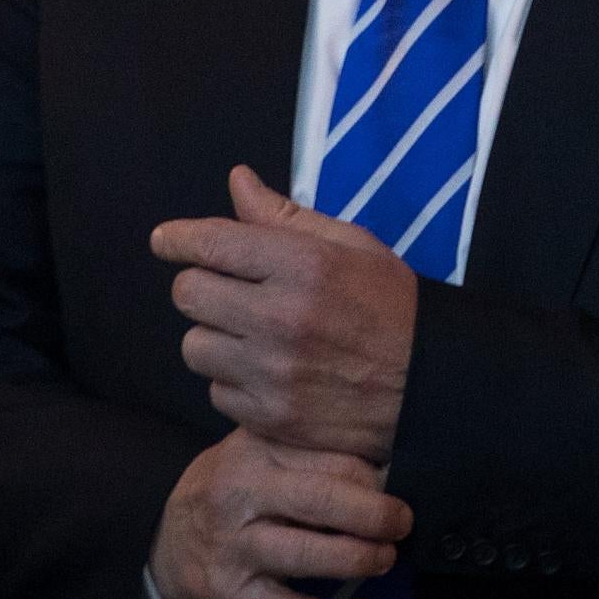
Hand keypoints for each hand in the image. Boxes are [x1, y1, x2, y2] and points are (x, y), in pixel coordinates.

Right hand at [147, 428, 410, 598]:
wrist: (164, 543)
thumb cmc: (228, 493)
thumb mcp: (256, 455)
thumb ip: (308, 454)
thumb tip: (384, 470)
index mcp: (252, 452)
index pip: (326, 459)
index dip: (371, 477)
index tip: (393, 489)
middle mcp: (238, 496)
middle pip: (319, 499)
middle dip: (374, 514)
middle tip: (401, 523)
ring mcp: (234, 550)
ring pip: (309, 555)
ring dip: (360, 558)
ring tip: (385, 559)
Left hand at [152, 165, 418, 460]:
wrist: (433, 387)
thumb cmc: (390, 306)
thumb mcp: (350, 246)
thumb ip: (285, 216)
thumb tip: (237, 180)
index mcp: (303, 265)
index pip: (211, 244)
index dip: (178, 239)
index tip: (166, 241)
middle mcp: (281, 317)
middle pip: (189, 293)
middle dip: (200, 286)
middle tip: (225, 290)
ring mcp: (274, 373)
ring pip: (195, 346)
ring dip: (214, 337)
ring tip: (250, 335)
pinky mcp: (273, 417)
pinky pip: (216, 392)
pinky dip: (232, 381)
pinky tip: (266, 372)